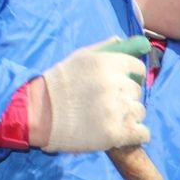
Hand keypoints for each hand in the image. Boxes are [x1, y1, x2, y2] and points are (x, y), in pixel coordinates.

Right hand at [35, 36, 149, 152]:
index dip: (130, 77)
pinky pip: (142, 134)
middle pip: (137, 91)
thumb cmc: (58, 85)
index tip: (118, 85)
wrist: (37, 115)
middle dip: (124, 97)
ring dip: (128, 116)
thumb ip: (108, 49)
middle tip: (103, 103)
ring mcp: (118, 110)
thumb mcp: (80, 57)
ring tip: (106, 118)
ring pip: (139, 112)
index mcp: (109, 64)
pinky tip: (118, 133)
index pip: (138, 69)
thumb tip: (138, 43)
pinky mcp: (117, 133)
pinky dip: (134, 135)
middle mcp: (116, 85)